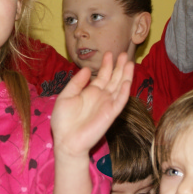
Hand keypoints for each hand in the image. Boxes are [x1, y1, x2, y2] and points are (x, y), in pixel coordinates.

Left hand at [51, 52, 132, 193]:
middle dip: (119, 66)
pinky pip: (120, 101)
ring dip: (125, 75)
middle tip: (123, 53)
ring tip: (129, 62)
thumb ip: (76, 83)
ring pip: (120, 87)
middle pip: (114, 79)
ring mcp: (107, 105)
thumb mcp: (66, 96)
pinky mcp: (111, 114)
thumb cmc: (63, 121)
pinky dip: (124, 91)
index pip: (102, 76)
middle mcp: (101, 97)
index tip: (110, 53)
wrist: (66, 141)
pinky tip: (127, 81)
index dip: (107, 65)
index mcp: (91, 93)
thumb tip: (86, 69)